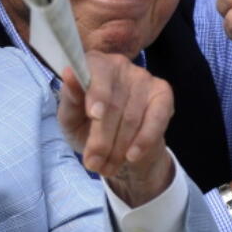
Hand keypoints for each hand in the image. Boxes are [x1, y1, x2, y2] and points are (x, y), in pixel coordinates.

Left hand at [57, 52, 174, 205]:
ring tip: (106, 167)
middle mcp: (119, 64)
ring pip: (131, 117)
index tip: (94, 116)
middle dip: (102, 139)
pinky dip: (143, 140)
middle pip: (113, 104)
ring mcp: (143, 77)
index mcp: (94, 63)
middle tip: (93, 163)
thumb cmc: (87, 125)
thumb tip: (69, 73)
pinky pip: (155, 119)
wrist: (116, 145)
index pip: (97, 72)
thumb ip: (69, 98)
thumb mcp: (70, 117)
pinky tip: (132, 156)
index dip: (96, 94)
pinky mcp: (162, 94)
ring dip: (118, 148)